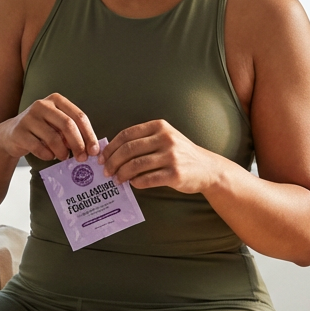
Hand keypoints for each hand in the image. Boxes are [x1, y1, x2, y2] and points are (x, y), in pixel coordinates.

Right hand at [0, 93, 99, 162]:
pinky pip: (39, 147)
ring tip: (64, 157)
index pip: (79, 116)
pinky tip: (49, 156)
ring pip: (53, 138)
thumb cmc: (40, 130)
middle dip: (78, 144)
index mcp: (56, 100)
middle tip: (82, 158)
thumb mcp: (57, 125)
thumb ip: (72, 131)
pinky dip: (48, 155)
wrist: (11, 134)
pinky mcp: (20, 132)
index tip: (94, 150)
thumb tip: (90, 148)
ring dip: (62, 152)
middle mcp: (42, 105)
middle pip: (68, 125)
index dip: (89, 135)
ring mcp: (29, 117)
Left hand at [100, 120, 218, 193]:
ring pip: (136, 165)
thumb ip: (143, 141)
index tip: (102, 157)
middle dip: (113, 162)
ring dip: (122, 174)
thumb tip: (113, 153)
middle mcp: (166, 139)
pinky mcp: (175, 174)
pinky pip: (147, 179)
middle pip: (128, 150)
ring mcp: (171, 156)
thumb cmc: (181, 154)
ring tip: (117, 179)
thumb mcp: (165, 138)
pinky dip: (136, 182)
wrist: (207, 168)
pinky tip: (132, 184)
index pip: (127, 135)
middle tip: (106, 171)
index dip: (111, 147)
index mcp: (159, 127)